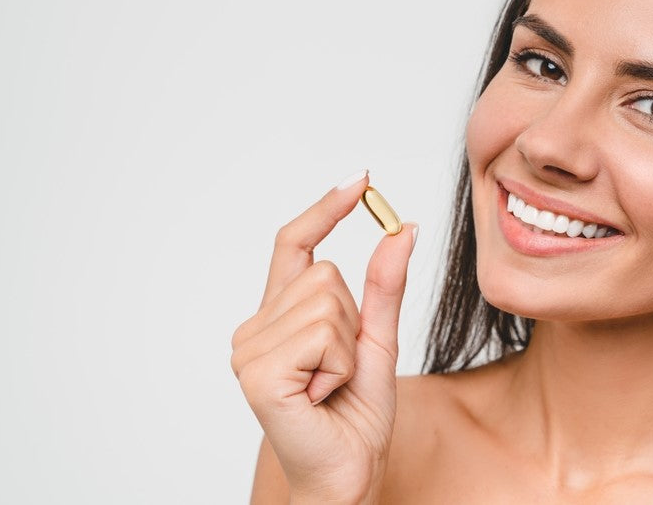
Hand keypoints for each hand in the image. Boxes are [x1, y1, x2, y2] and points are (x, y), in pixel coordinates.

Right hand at [230, 171, 417, 502]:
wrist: (347, 474)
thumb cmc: (355, 415)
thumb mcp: (378, 339)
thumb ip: (384, 285)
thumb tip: (402, 228)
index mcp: (279, 317)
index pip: (294, 245)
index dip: (325, 210)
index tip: (360, 179)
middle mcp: (255, 327)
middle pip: (326, 274)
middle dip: (352, 322)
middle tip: (339, 371)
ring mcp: (249, 349)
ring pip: (328, 302)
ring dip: (347, 350)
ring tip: (330, 386)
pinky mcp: (256, 372)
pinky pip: (323, 334)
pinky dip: (339, 367)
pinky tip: (320, 397)